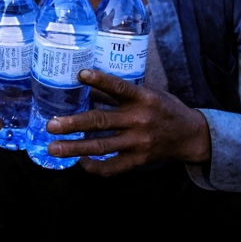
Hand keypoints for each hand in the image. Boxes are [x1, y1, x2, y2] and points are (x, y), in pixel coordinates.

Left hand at [46, 69, 211, 175]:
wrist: (190, 135)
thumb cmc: (164, 109)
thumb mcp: (147, 93)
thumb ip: (120, 93)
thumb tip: (88, 85)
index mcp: (142, 98)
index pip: (119, 87)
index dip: (100, 80)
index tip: (80, 74)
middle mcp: (139, 120)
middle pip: (101, 121)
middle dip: (73, 124)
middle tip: (51, 125)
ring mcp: (138, 142)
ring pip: (102, 146)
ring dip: (75, 148)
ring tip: (54, 147)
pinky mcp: (138, 160)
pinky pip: (112, 167)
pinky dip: (94, 166)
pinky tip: (80, 162)